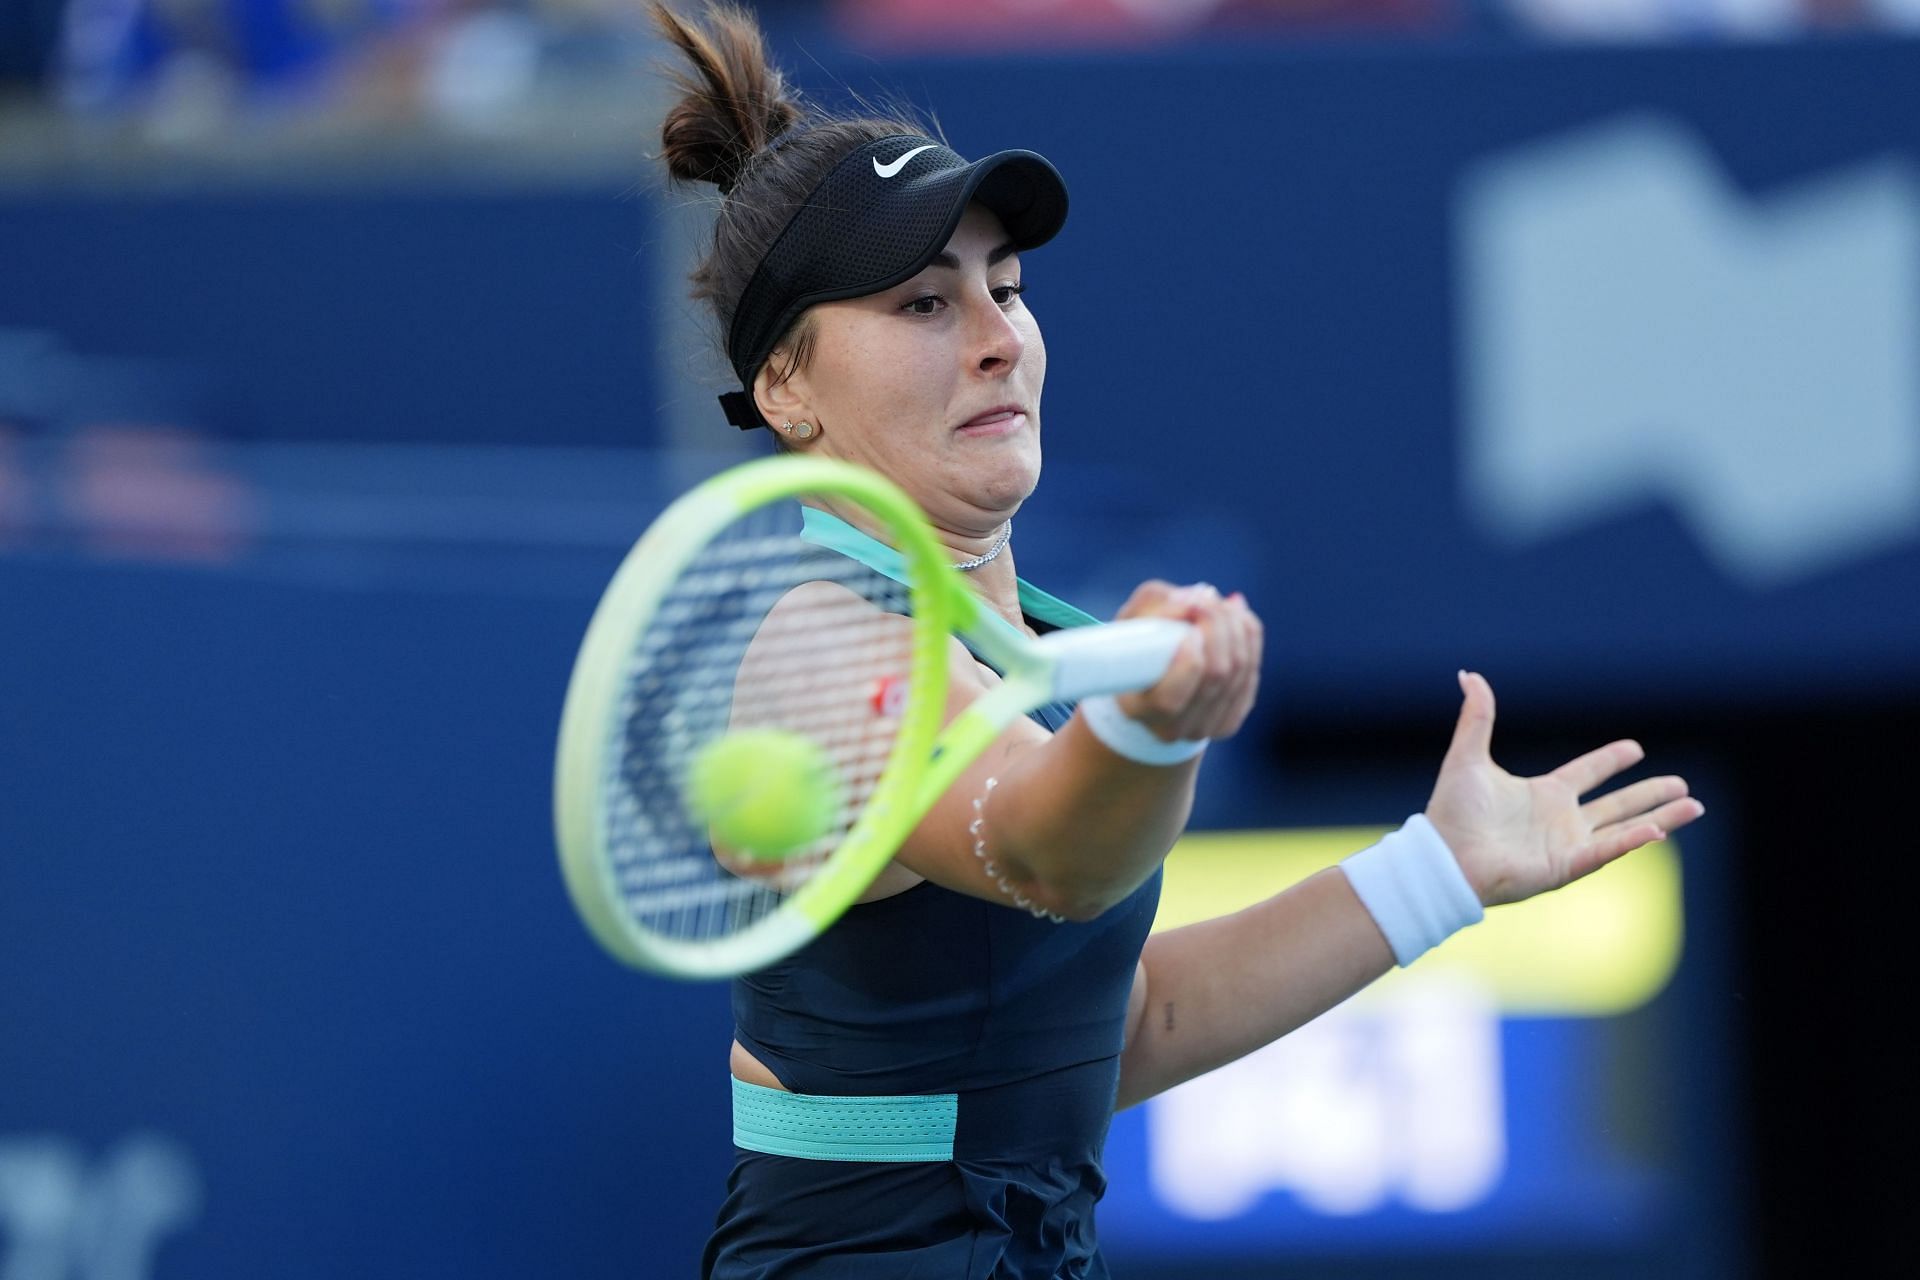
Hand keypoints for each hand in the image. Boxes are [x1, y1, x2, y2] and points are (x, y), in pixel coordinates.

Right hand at [1111, 580, 1262, 742]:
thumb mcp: (1128, 622)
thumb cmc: (1133, 649)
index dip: (1189, 661)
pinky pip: (1251, 673)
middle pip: (1216, 675)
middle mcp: (1173, 728)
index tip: (1189, 628)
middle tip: (1206, 599)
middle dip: (1217, 626)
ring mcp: (1205, 729)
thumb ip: (1153, 604)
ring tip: (1219, 603)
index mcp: (1138, 710)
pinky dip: (1248, 638)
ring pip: (1239, 670)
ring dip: (1234, 626)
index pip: (1170, 699)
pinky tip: (1237, 617)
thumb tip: (1197, 598)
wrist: (1144, 689)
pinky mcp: (1229, 721)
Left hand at [1424, 671, 1704, 906]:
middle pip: (1617, 805)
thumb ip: (1477, 716)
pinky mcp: (1563, 868)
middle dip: (1651, 795)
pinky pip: (1604, 853)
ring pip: (1625, 830)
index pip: (1587, 774)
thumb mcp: (1468, 756)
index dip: (1610, 761)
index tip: (1636, 748)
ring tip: (1694, 807)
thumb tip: (1468, 675)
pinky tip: (1656, 830)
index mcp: (1543, 795)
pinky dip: (1630, 842)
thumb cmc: (1451, 812)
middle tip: (1683, 786)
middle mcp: (1560, 821)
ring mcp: (1566, 846)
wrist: (1442, 855)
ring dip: (1660, 819)